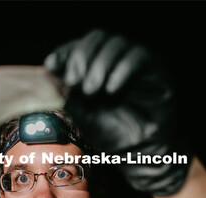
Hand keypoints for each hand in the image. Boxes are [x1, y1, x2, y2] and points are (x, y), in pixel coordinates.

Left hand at [44, 29, 191, 195]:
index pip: (79, 45)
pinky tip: (111, 90)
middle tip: (74, 81)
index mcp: (96, 66)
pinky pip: (138, 57)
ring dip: (100, 64)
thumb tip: (51, 68)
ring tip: (91, 90)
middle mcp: (115, 60)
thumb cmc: (110, 133)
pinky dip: (122, 70)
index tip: (52, 64)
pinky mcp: (154, 70)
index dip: (65, 51)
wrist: (137, 153)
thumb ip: (67, 90)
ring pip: (117, 44)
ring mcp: (135, 63)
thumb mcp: (81, 112)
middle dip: (81, 57)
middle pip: (97, 37)